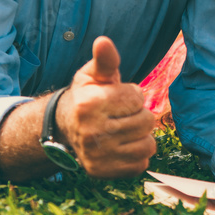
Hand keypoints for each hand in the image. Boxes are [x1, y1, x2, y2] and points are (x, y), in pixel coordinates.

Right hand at [57, 36, 156, 177]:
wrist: (66, 128)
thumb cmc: (87, 96)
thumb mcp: (93, 75)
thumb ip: (105, 60)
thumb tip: (103, 41)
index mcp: (89, 105)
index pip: (138, 98)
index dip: (132, 95)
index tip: (116, 98)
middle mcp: (91, 133)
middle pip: (147, 121)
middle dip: (138, 115)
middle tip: (120, 115)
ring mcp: (97, 156)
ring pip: (148, 144)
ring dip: (140, 136)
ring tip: (122, 129)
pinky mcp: (103, 172)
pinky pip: (141, 163)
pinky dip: (136, 154)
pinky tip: (121, 146)